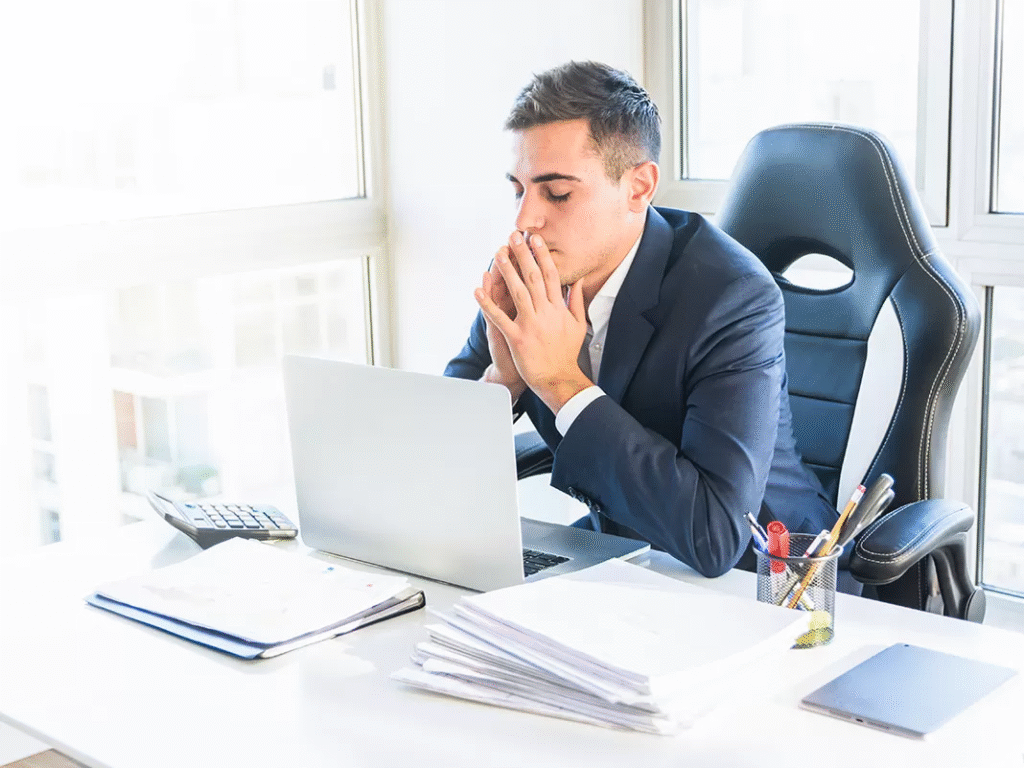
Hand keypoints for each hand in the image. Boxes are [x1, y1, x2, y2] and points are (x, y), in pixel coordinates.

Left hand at [474, 232, 589, 412]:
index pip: (550, 275)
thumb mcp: (578, 324)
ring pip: (517, 292)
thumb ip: (576, 300)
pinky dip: (487, 304)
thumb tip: (578, 280)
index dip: (542, 256)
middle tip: (514, 237)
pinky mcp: (517, 338)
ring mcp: (530, 325)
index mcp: (558, 308)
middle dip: (523, 255)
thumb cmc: (566, 352)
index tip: (535, 240)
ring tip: (498, 253)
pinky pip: (499, 319)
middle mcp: (545, 313)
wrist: (558, 379)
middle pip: (533, 278)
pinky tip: (477, 290)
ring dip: (507, 271)